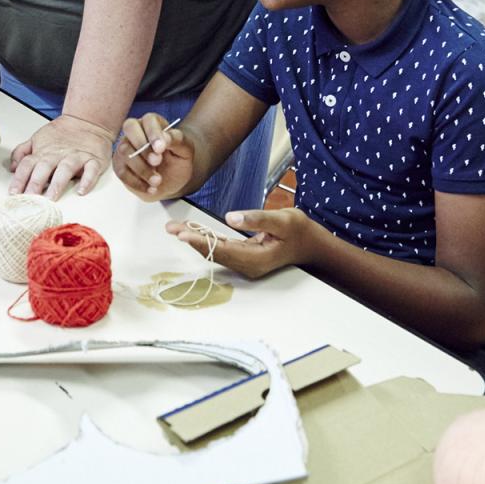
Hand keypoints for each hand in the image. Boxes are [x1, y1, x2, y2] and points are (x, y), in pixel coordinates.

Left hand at [8, 114, 113, 199]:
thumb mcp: (37, 139)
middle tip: (30, 198)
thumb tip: (12, 167)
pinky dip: (87, 180)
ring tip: (52, 197)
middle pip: (44, 169)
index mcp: (42, 153)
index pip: (27, 165)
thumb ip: (22, 152)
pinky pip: (91, 170)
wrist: (86, 120)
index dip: (19, 179)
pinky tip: (81, 191)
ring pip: (65, 170)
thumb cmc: (61, 134)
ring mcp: (76, 157)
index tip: (14, 193)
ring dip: (58, 183)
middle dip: (35, 184)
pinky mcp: (93, 160)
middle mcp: (57, 155)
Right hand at [114, 113, 193, 200]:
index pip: (149, 120)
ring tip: (157, 180)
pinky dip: (137, 182)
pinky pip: (122, 172)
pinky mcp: (120, 166)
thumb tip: (164, 137)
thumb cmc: (178, 160)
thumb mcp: (186, 150)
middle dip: (143, 147)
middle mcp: (136, 132)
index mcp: (153, 123)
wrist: (173, 180)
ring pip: (125, 152)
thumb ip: (177, 140)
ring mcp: (125, 148)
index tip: (161, 148)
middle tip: (157, 162)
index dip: (153, 133)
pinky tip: (151, 188)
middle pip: (130, 128)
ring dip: (142, 168)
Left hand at [167, 207, 320, 280]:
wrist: (313, 246)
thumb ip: (256, 219)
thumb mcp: (283, 220)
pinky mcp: (246, 258)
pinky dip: (208, 240)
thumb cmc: (300, 231)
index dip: (200, 241)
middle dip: (191, 240)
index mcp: (256, 259)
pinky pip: (222, 250)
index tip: (181, 233)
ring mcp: (247, 264)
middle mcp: (248, 266)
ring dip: (197, 240)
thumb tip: (231, 217)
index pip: (221, 249)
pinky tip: (195, 232)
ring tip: (176, 228)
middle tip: (171, 228)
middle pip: (214, 252)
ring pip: (216, 252)